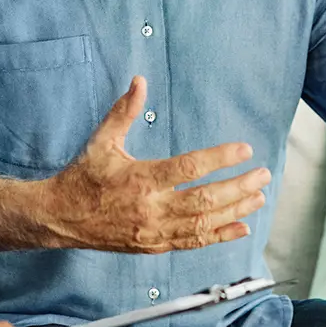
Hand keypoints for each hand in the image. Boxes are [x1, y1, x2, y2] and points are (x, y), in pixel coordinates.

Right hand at [42, 76, 270, 253]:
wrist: (62, 216)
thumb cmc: (83, 175)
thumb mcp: (101, 140)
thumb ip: (124, 111)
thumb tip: (139, 81)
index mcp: (139, 179)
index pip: (188, 168)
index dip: (219, 159)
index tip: (243, 149)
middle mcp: (150, 208)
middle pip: (205, 199)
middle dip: (239, 187)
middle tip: (263, 174)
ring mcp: (154, 231)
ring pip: (204, 223)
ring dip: (236, 210)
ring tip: (259, 196)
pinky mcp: (155, 245)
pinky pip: (193, 242)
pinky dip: (220, 235)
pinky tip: (241, 226)